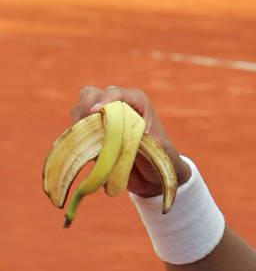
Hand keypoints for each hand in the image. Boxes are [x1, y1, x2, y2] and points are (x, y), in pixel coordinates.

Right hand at [70, 85, 190, 196]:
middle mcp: (117, 106)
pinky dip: (78, 138)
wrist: (156, 177)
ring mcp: (103, 120)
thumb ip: (137, 138)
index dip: (105, 100)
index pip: (116, 93)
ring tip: (91, 142)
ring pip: (79, 111)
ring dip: (80, 125)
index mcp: (137, 101)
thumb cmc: (163, 157)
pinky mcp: (93, 136)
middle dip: (86, 107)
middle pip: (90, 94)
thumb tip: (115, 136)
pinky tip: (86, 151)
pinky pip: (77, 131)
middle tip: (89, 125)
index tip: (96, 112)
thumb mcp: (157, 147)